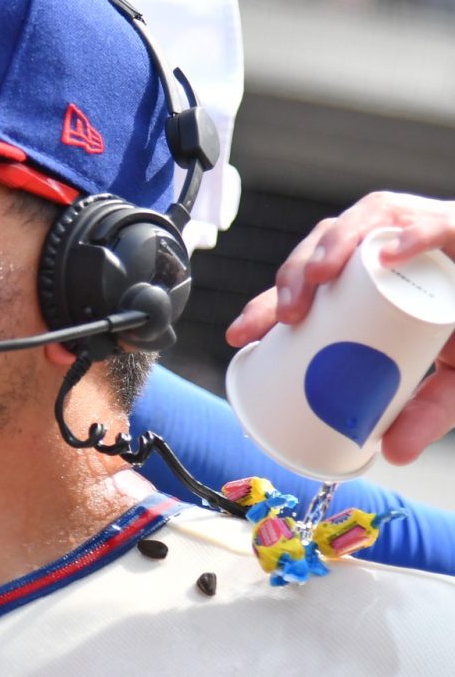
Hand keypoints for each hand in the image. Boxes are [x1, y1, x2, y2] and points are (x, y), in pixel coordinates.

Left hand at [227, 191, 454, 463]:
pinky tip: (392, 250)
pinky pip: (437, 224)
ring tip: (320, 277)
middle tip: (286, 315)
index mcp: (364, 282)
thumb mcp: (446, 381)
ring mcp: (416, 230)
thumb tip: (392, 453)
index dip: (266, 306)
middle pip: (322, 252)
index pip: (304, 287)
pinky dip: (415, 235)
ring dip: (335, 245)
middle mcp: (383, 248)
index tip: (242, 336)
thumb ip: (423, 412)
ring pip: (361, 223)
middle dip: (294, 277)